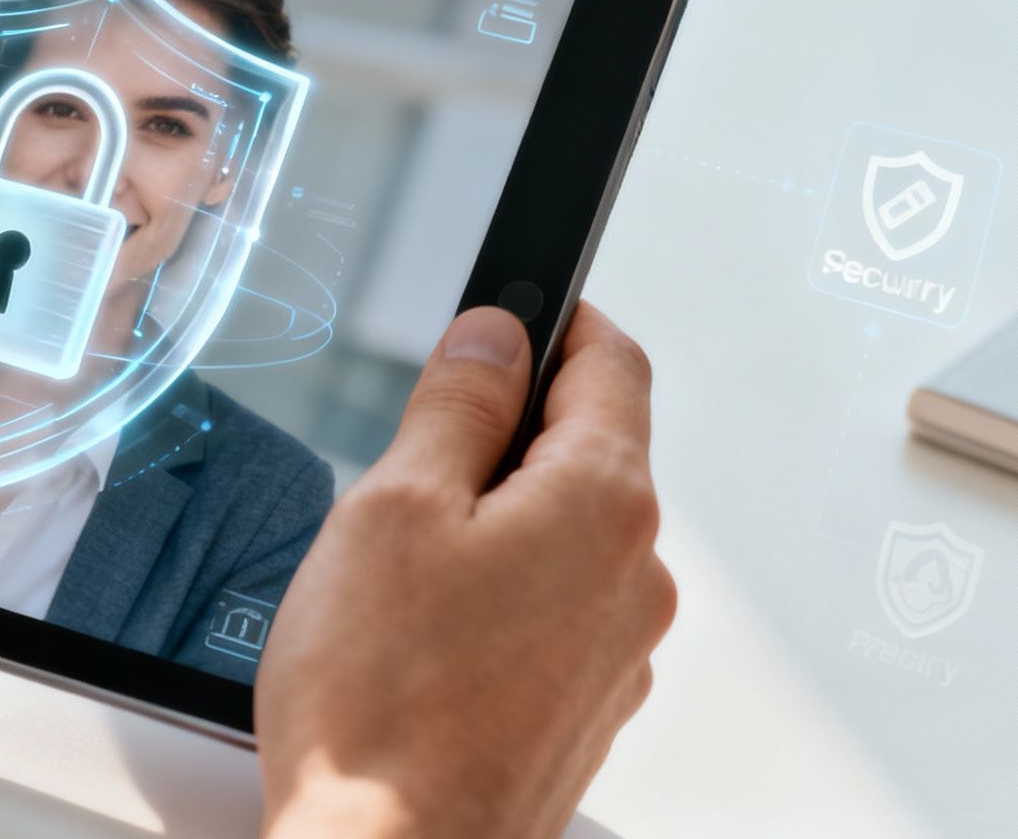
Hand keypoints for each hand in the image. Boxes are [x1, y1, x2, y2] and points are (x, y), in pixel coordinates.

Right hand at [255, 303, 674, 838]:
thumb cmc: (381, 706)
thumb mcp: (393, 507)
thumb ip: (455, 405)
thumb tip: (493, 336)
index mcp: (601, 504)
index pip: (611, 362)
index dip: (559, 319)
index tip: (518, 310)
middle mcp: (636, 577)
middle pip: (589, 452)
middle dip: (507, 433)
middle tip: (411, 456)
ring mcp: (617, 651)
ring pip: (566, 538)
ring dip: (500, 522)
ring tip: (399, 571)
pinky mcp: (584, 708)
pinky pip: (553, 612)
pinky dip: (500, 596)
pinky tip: (421, 634)